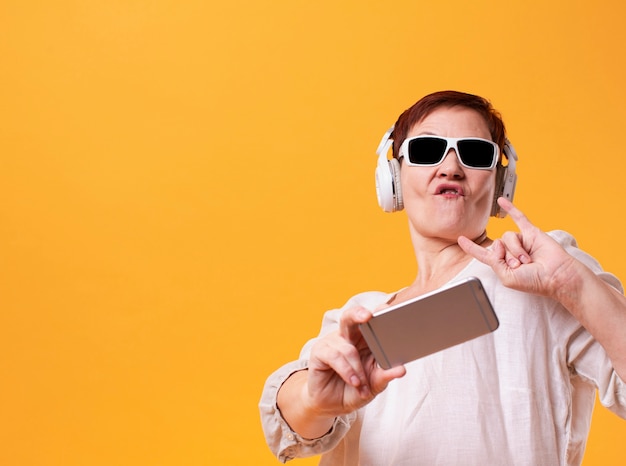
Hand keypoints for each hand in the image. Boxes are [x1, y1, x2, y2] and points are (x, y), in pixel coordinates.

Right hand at [305, 306, 405, 416]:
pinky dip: (347, 371)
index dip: (377, 312)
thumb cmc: (353, 390)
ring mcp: (332, 342)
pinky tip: (354, 382)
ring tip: (361, 385)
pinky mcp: (319, 352)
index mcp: (363, 339)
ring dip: (357, 369)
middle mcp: (347, 336)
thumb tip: (402, 369)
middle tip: (368, 316)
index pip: (370, 321)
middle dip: (359, 314)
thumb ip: (385, 375)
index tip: (386, 309)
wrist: (330, 405)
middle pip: (351, 317)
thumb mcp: (374, 384)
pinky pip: (334, 356)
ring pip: (348, 348)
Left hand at [457, 197, 577, 298]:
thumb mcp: (507, 277)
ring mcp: (520, 241)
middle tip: (520, 266)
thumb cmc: (534, 281)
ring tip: (528, 260)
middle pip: (496, 244)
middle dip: (507, 256)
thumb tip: (496, 243)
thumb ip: (494, 261)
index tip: (460, 239)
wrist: (557, 276)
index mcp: (501, 264)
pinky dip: (510, 208)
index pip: (482, 253)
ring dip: (517, 249)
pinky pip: (518, 217)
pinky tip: (501, 200)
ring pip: (507, 236)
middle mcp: (509, 251)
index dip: (471, 247)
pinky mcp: (531, 232)